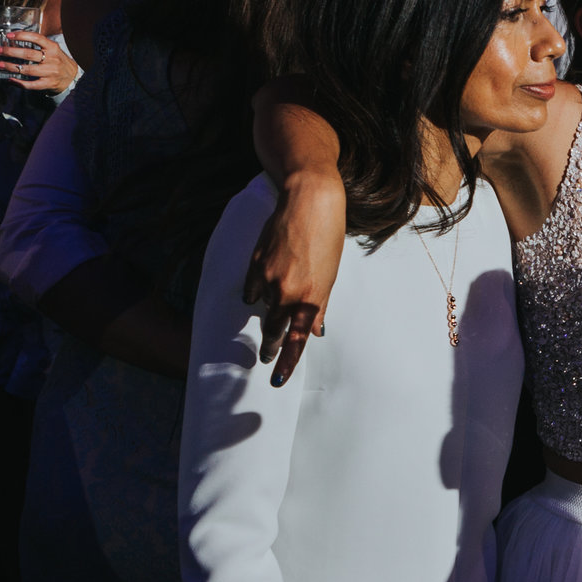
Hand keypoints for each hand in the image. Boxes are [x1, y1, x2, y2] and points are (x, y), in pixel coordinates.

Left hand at [0, 29, 76, 94]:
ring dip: (11, 67)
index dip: (21, 36)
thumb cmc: (58, 61)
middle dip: (11, 52)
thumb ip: (39, 45)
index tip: (9, 35)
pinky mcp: (49, 83)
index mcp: (53, 47)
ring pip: (27, 69)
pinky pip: (32, 84)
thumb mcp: (53, 49)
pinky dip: (20, 83)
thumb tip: (16, 40)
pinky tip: (11, 80)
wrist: (72, 77)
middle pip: (28, 54)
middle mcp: (52, 59)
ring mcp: (50, 72)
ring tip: (0, 64)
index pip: (36, 38)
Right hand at [245, 173, 345, 386]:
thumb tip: (316, 332)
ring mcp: (269, 279)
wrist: (310, 201)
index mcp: (312, 298)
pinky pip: (251, 290)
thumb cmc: (327, 237)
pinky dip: (256, 293)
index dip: (287, 363)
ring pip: (264, 309)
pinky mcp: (255, 264)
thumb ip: (320, 306)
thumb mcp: (330, 275)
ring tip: (273, 313)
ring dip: (268, 314)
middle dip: (271, 346)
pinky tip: (260, 289)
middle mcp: (289, 293)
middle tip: (267, 356)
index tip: (277, 380)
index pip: (297, 341)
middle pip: (274, 331)